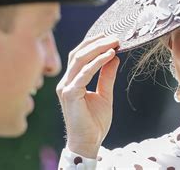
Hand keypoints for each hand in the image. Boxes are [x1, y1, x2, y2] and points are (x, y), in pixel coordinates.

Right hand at [56, 35, 119, 157]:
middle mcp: (65, 82)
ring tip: (114, 43)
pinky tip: (109, 56)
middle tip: (114, 37)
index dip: (92, 43)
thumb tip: (114, 57)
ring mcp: (66, 87)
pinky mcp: (70, 94)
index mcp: (71, 81)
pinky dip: (97, 62)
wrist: (88, 142)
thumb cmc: (94, 122)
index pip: (78, 55)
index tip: (109, 36)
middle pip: (78, 53)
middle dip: (96, 42)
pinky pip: (84, 73)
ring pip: (79, 59)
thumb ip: (107, 76)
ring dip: (98, 48)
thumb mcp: (104, 94)